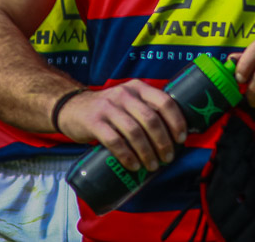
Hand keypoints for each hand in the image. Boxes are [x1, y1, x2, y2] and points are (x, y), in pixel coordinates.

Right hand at [58, 82, 187, 172]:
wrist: (72, 108)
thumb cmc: (109, 109)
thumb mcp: (129, 101)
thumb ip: (147, 109)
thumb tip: (174, 136)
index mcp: (138, 88)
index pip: (164, 101)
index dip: (176, 121)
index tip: (182, 139)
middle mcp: (124, 94)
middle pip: (151, 119)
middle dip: (163, 142)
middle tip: (168, 158)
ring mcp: (108, 107)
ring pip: (134, 132)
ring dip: (147, 152)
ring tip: (153, 166)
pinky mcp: (94, 122)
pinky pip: (114, 141)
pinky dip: (127, 156)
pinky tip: (134, 165)